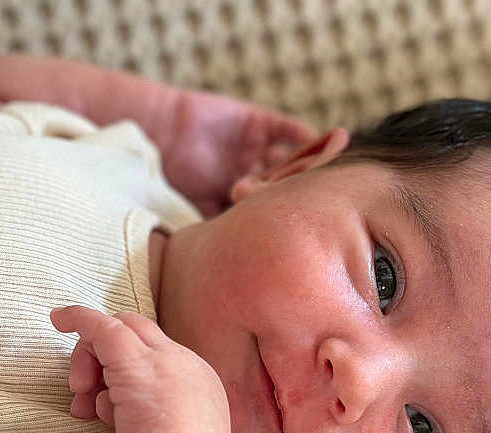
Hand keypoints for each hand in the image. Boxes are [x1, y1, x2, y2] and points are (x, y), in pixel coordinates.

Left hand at [50, 305, 233, 432]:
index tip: (101, 394)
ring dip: (89, 361)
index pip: (159, 359)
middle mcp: (187, 367)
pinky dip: (78, 319)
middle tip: (82, 395)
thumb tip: (103, 407)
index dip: (125, 370)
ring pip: (118, 333)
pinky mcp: (134, 361)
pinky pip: (101, 326)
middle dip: (103, 357)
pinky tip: (57, 320)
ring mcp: (164, 360)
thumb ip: (144, 420)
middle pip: (139, 337)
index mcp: (201, 389)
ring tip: (83, 407)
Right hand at [157, 88, 318, 216]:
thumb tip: (245, 252)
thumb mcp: (204, 204)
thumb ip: (224, 223)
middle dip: (300, 189)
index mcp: (238, 191)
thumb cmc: (179, 173)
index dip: (284, 210)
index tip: (304, 222)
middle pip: (284, 181)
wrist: (164, 131)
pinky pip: (287, 128)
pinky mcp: (257, 121)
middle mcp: (249, 168)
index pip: (268, 203)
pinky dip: (303, 135)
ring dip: (306, 163)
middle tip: (322, 198)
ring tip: (325, 172)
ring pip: (288, 156)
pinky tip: (317, 142)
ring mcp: (255, 146)